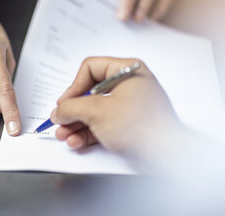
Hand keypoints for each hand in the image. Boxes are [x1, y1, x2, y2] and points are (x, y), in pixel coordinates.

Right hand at [50, 57, 182, 154]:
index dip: (73, 86)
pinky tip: (77, 141)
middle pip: (90, 92)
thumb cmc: (141, 126)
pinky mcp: (129, 124)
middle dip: (72, 110)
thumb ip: (72, 107)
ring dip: (77, 124)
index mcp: (127, 70)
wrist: (166, 155)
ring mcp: (129, 105)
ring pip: (95, 111)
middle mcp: (128, 85)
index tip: (64, 104)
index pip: (90, 68)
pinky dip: (89, 132)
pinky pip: (104, 123)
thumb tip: (58, 110)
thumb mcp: (98, 111)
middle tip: (60, 122)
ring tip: (64, 135)